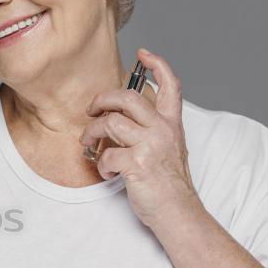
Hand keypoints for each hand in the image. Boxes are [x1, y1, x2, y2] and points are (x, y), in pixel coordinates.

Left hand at [81, 48, 202, 229]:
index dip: (157, 65)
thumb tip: (120, 119)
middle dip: (102, 100)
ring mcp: (151, 146)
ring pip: (110, 123)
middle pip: (127, 98)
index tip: (143, 54)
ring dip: (92, 133)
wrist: (179, 212)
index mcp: (171, 124)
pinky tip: (106, 171)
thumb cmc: (169, 184)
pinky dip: (99, 164)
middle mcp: (162, 130)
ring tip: (88, 144)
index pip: (170, 86)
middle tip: (91, 110)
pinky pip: (106, 155)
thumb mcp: (168, 149)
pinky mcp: (137, 164)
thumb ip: (152, 130)